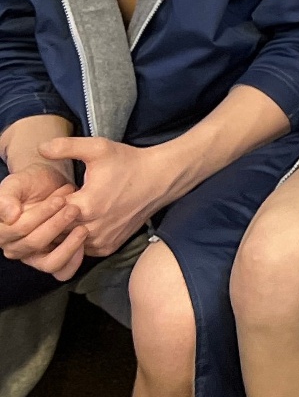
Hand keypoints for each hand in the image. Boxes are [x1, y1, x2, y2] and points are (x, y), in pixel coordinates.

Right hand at [0, 161, 81, 278]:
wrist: (49, 184)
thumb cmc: (31, 183)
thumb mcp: (16, 183)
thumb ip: (7, 196)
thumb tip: (10, 216)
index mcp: (1, 230)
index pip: (19, 228)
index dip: (41, 215)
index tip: (60, 199)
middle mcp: (13, 247)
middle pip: (35, 243)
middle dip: (57, 225)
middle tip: (75, 209)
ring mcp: (32, 256)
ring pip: (49, 263)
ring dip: (68, 247)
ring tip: (82, 228)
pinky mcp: (51, 260)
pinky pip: (62, 271)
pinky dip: (74, 261)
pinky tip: (84, 243)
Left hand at [41, 136, 183, 255]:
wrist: (160, 179)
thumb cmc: (129, 163)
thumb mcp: (98, 148)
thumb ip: (66, 147)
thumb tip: (40, 148)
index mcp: (86, 206)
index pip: (47, 214)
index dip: (45, 203)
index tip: (54, 192)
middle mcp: (93, 228)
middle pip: (54, 231)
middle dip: (52, 218)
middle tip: (56, 204)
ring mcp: (102, 240)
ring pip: (67, 242)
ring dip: (63, 231)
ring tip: (68, 213)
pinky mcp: (109, 247)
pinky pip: (82, 249)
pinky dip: (77, 239)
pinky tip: (81, 222)